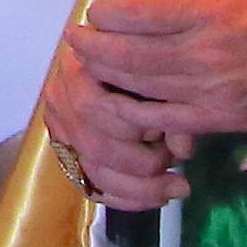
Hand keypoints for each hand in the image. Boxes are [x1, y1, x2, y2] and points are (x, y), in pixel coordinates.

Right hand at [43, 36, 194, 212]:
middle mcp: (62, 98)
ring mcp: (61, 128)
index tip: (167, 131)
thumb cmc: (142, 50)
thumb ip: (170, 102)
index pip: (98, 108)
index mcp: (80, 67)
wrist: (112, 48)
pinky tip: (155, 197)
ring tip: (175, 186)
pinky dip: (126, 198)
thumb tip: (185, 150)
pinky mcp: (68, 153)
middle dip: (141, 164)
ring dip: (138, 187)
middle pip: (96, 146)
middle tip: (178, 165)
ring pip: (93, 171)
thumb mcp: (156, 67)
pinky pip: (92, 186)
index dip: (135, 126)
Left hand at [55, 0, 246, 196]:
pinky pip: (158, 121)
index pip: (136, 12)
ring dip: (104, 77)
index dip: (106, 11)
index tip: (96, 8)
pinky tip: (119, 102)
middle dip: (91, 46)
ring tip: (88, 65)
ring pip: (135, 89)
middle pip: (125, 54)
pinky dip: (131, 113)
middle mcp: (203, 53)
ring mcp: (206, 93)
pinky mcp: (213, 122)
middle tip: (75, 36)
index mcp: (214, 10)